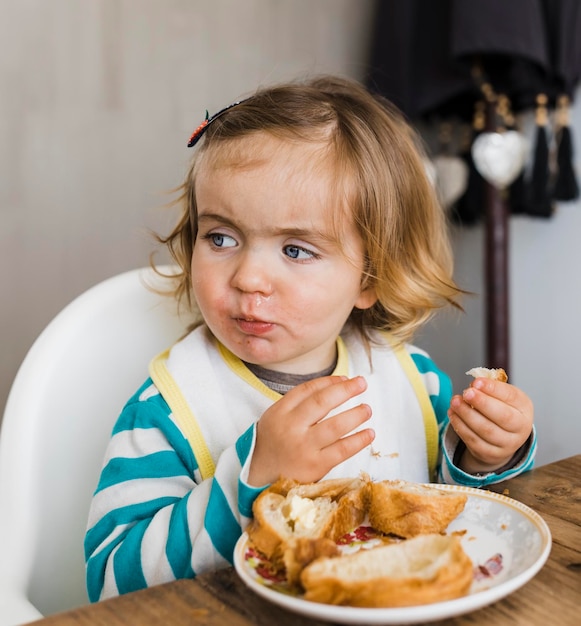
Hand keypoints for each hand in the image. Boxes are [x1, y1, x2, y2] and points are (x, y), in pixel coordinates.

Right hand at [247, 375, 374, 485]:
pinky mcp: (315, 466)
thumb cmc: (275, 443)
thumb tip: (337, 385)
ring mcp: (304, 447)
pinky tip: (369, 433)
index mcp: (280, 412)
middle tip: (362, 383)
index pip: (307, 390)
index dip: (329, 382)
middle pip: (322, 402)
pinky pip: (342, 450)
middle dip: (345, 390)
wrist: (260, 477)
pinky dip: (359, 440)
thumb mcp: (276, 417)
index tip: (345, 378)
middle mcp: (291, 427)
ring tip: (366, 409)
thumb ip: (299, 402)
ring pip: (335, 426)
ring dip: (356, 415)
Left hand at [447, 377, 533, 473]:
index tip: (476, 382)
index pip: (512, 397)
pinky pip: (474, 441)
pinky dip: (461, 427)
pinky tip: (453, 414)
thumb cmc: (500, 410)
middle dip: (482, 403)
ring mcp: (507, 444)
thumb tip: (474, 385)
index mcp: (524, 408)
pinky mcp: (491, 454)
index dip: (493, 389)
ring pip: (486, 430)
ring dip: (467, 414)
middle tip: (466, 393)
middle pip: (503, 416)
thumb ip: (490, 389)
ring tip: (455, 402)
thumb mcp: (501, 397)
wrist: (502, 439)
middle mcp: (521, 428)